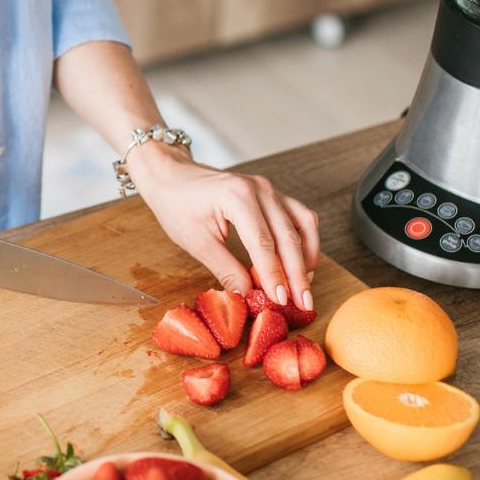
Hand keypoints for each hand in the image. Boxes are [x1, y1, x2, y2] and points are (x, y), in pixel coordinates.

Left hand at [125, 141, 321, 310]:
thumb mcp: (197, 242)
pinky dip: (304, 240)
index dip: (274, 274)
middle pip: (288, 236)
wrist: (172, 176)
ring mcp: (269, 189)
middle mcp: (259, 189)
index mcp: (237, 196)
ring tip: (304, 284)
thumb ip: (226, 269)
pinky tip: (302, 262)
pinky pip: (299, 216)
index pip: (263, 242)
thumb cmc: (178, 205)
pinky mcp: (272, 195)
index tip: (282, 300)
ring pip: (302, 223)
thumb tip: (249, 296)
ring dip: (308, 256)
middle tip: (303, 302)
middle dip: (297, 273)